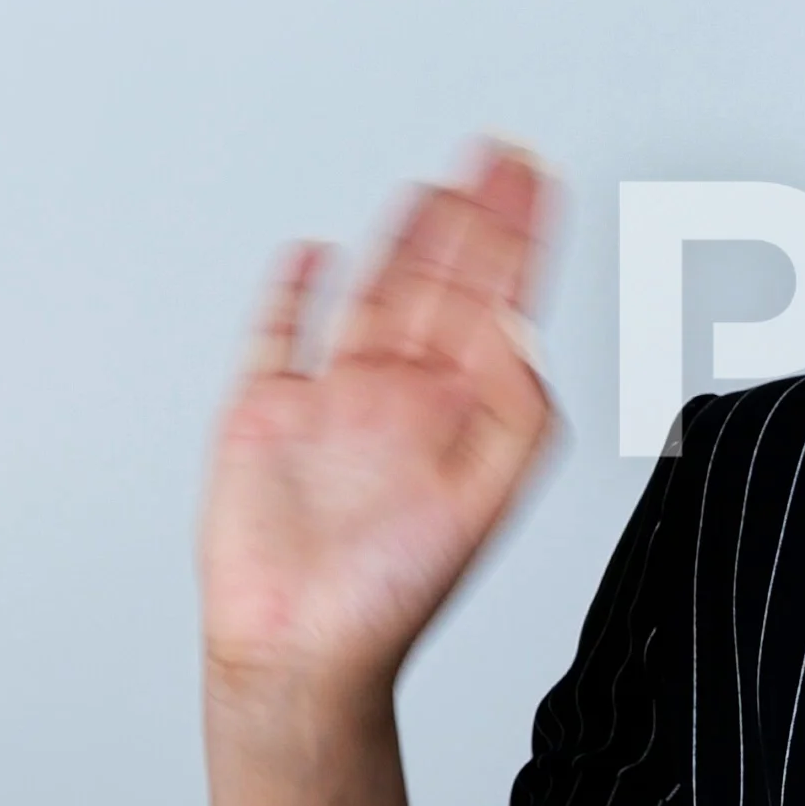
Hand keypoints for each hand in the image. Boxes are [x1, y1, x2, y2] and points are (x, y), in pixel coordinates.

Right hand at [200, 142, 558, 719]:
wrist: (302, 649)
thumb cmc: (396, 592)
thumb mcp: (483, 495)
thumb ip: (516, 407)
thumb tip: (526, 324)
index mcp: (463, 409)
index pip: (503, 299)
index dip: (522, 234)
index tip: (540, 176)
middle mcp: (404, 394)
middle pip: (445, 282)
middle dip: (474, 218)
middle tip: (499, 155)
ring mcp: (333, 400)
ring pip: (374, 295)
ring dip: (404, 240)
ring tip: (436, 188)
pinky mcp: (264, 414)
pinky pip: (280, 336)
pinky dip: (294, 293)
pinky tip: (315, 254)